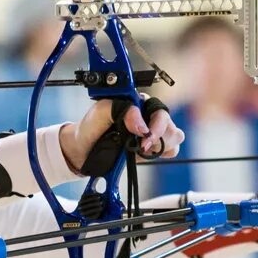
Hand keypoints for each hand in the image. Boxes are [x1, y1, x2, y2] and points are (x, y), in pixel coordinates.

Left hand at [59, 97, 182, 173]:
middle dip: (159, 138)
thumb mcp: (101, 112)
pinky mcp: (151, 148)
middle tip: (142, 146)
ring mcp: (151, 133)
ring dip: (162, 146)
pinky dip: (163, 153)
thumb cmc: (91, 127)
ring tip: (142, 149)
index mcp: (139, 103)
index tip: (143, 136)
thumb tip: (142, 124)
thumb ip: (122, 110)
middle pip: (171, 125)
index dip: (156, 125)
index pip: (160, 110)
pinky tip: (147, 153)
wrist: (82, 149)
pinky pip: (170, 150)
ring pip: (175, 138)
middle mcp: (149, 116)